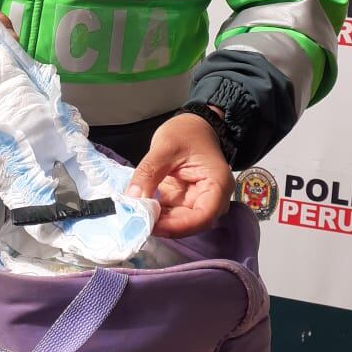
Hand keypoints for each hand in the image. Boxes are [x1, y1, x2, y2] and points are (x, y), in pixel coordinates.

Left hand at [126, 112, 234, 236]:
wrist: (193, 125)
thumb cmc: (186, 132)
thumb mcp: (165, 147)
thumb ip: (149, 172)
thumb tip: (133, 199)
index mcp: (217, 185)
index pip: (203, 216)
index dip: (177, 226)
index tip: (151, 225)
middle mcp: (212, 199)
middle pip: (190, 223)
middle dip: (163, 225)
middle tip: (136, 222)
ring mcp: (198, 201)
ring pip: (178, 222)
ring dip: (157, 221)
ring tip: (134, 216)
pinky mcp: (185, 201)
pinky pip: (171, 214)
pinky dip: (155, 213)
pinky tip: (139, 209)